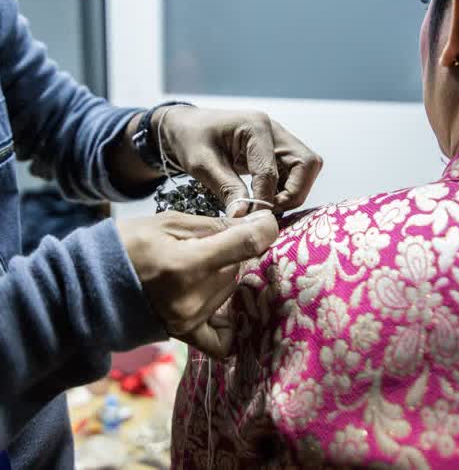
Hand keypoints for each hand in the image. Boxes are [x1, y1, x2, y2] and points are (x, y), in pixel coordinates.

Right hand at [116, 210, 278, 357]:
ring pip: (231, 290)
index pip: (245, 245)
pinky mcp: (185, 334)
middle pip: (239, 268)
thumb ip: (216, 226)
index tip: (265, 223)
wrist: (91, 283)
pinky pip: (222, 337)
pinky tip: (216, 303)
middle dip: (230, 253)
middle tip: (205, 246)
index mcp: (185, 263)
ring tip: (196, 268)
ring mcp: (190, 320)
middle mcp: (192, 298)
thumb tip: (258, 225)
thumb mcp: (169, 223)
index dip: (264, 230)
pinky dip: (226, 318)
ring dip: (223, 276)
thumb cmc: (128, 245)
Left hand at [154, 107, 322, 216]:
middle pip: (306, 165)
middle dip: (293, 194)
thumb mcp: (202, 164)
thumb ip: (226, 188)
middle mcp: (274, 131)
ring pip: (305, 170)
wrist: (187, 128)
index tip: (250, 218)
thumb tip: (244, 216)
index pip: (272, 171)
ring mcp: (279, 141)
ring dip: (291, 193)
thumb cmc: (191, 139)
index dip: (265, 199)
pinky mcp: (277, 152)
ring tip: (264, 207)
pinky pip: (295, 174)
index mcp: (255, 127)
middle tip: (267, 211)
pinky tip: (264, 200)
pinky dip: (285, 190)